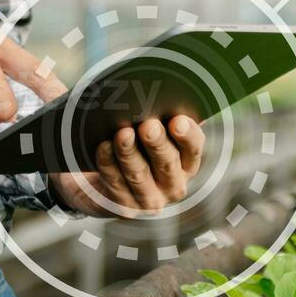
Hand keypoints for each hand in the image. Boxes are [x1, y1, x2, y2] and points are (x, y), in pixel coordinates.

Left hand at [49, 115, 204, 217]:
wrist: (101, 181)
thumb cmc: (133, 144)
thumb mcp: (149, 129)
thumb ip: (162, 114)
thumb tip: (167, 89)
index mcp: (187, 162)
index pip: (194, 148)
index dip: (187, 135)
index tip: (178, 120)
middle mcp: (174, 184)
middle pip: (167, 162)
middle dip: (157, 143)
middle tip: (148, 125)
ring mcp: (150, 199)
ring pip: (139, 174)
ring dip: (130, 153)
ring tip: (122, 133)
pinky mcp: (124, 208)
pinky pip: (115, 183)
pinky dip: (108, 164)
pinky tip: (103, 147)